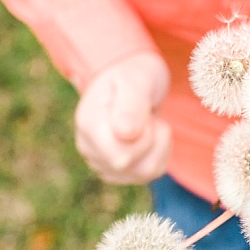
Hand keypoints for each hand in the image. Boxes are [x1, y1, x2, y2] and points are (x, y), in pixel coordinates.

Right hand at [74, 50, 171, 184]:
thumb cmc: (133, 75)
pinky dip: (160, 153)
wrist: (132, 81)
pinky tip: (151, 134)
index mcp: (89, 124)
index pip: (120, 156)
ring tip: (148, 122)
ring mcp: (102, 162)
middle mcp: (89, 148)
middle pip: (132, 166)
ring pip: (143, 174)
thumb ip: (131, 104)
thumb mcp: (136, 79)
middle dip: (152, 137)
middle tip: (147, 114)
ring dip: (158, 145)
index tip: (143, 114)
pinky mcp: (119, 171)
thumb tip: (125, 133)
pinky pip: (149, 173)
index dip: (143, 137)